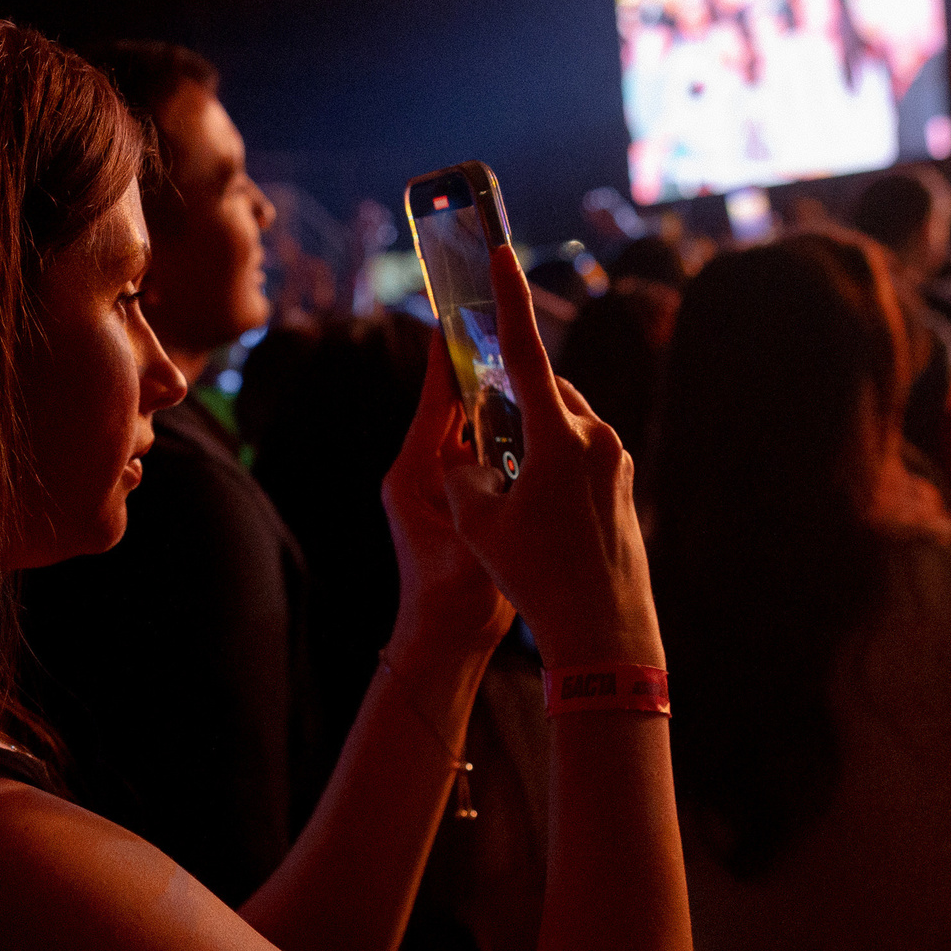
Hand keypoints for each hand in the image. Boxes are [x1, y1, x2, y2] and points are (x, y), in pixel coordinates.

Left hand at [382, 330, 514, 660]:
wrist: (447, 638)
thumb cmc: (453, 595)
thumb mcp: (471, 537)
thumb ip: (481, 490)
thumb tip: (499, 439)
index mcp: (414, 472)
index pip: (434, 400)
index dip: (445, 357)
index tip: (453, 313)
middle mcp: (423, 472)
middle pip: (454, 407)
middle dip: (479, 372)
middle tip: (504, 327)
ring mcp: (443, 486)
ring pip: (472, 430)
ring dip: (497, 404)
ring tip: (525, 364)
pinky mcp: (464, 500)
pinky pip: (485, 454)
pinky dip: (506, 436)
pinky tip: (536, 419)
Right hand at [433, 246, 663, 670]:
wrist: (606, 633)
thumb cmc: (539, 580)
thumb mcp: (478, 526)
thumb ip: (462, 476)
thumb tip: (465, 457)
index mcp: (560, 439)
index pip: (525, 354)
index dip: (509, 300)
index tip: (501, 252)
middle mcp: (596, 438)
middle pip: (544, 389)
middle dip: (509, 398)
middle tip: (480, 428)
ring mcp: (617, 460)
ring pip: (564, 421)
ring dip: (531, 435)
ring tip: (509, 487)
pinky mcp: (624, 483)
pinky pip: (582, 450)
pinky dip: (552, 460)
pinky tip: (537, 508)